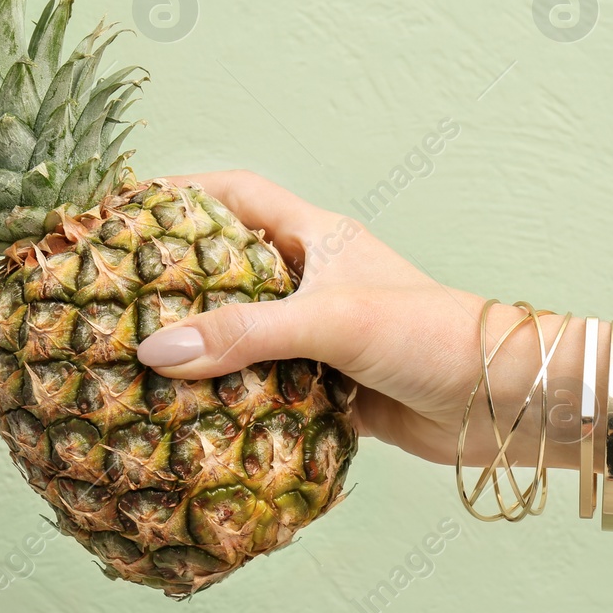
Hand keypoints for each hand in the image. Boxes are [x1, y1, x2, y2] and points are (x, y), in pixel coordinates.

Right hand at [134, 171, 582, 468]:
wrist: (502, 402)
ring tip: (129, 365)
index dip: (181, 194)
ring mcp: (318, 338)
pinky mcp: (326, 390)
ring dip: (200, 351)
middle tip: (110, 299)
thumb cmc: (430, 335)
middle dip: (174, 282)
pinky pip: (262, 390)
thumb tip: (155, 349)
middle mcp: (313, 282)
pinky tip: (185, 418)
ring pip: (242, 336)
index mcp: (317, 238)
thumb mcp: (331, 321)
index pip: (237, 196)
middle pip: (228, 270)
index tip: (122, 209)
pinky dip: (228, 401)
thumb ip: (244, 335)